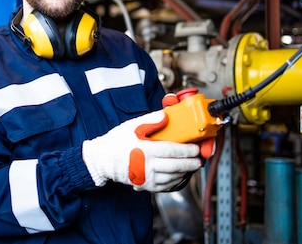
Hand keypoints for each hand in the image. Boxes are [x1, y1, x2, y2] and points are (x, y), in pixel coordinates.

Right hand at [82, 110, 201, 191]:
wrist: (103, 160)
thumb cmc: (116, 142)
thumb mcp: (132, 126)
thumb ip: (150, 120)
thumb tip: (165, 116)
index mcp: (145, 149)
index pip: (172, 150)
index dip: (187, 150)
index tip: (195, 148)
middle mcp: (147, 165)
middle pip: (175, 166)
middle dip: (190, 163)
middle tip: (199, 159)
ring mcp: (146, 177)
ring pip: (172, 177)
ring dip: (185, 172)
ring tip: (192, 166)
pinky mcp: (144, 185)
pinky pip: (164, 186)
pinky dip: (175, 181)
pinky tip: (180, 176)